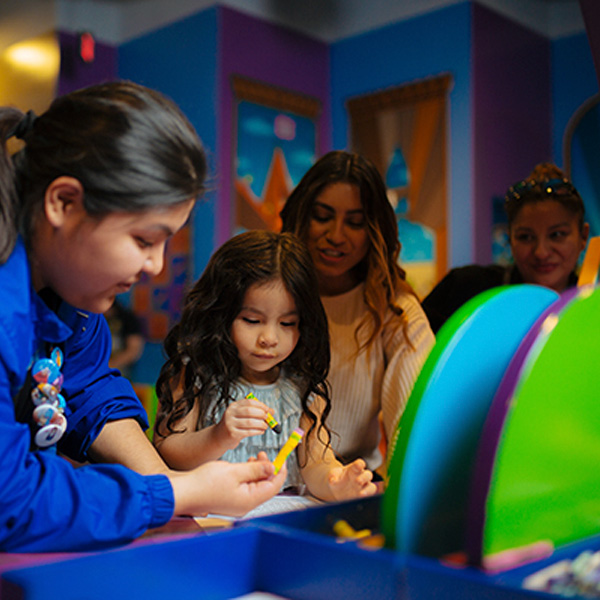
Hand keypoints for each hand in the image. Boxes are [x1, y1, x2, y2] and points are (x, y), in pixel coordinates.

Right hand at [169, 455, 286, 516]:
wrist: (183, 493)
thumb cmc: (204, 484)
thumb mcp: (234, 471)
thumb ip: (256, 469)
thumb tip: (272, 467)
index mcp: (249, 500)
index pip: (274, 485)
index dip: (280, 470)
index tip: (282, 456)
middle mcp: (245, 505)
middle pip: (266, 486)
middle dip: (267, 469)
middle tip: (262, 453)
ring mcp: (237, 504)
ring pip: (256, 486)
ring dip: (257, 471)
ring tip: (252, 458)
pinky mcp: (230, 500)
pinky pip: (245, 488)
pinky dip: (247, 476)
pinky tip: (242, 467)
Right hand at [216, 396, 270, 449]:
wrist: (219, 437)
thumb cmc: (234, 424)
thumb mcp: (242, 415)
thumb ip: (255, 411)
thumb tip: (271, 411)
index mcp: (234, 406)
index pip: (250, 402)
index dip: (261, 405)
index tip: (268, 410)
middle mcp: (230, 413)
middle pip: (250, 411)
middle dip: (262, 414)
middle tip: (268, 418)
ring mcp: (230, 423)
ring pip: (250, 422)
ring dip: (261, 424)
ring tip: (265, 426)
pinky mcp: (232, 433)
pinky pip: (248, 432)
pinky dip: (258, 431)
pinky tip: (261, 431)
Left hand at [327, 458, 376, 500]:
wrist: (337, 490)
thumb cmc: (336, 479)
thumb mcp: (332, 476)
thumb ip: (333, 476)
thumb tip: (332, 480)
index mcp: (354, 468)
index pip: (359, 464)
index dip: (360, 464)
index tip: (359, 465)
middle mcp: (361, 476)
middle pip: (368, 474)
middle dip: (364, 477)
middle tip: (358, 481)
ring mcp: (364, 486)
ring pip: (371, 487)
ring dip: (368, 490)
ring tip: (361, 494)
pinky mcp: (364, 495)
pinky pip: (369, 496)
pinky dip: (366, 498)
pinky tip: (360, 500)